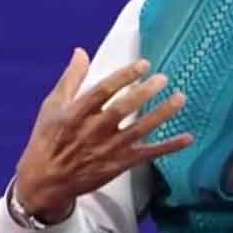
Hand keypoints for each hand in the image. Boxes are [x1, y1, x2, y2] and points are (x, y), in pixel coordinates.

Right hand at [13, 48, 192, 222]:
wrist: (46, 181)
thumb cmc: (48, 138)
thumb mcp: (52, 106)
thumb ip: (71, 78)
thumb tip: (81, 51)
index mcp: (75, 114)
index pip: (102, 91)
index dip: (123, 77)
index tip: (143, 64)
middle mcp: (92, 131)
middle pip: (123, 110)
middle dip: (144, 93)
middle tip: (163, 78)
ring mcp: (107, 149)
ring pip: (139, 130)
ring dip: (161, 115)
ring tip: (180, 98)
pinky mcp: (118, 165)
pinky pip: (147, 155)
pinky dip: (168, 147)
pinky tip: (187, 138)